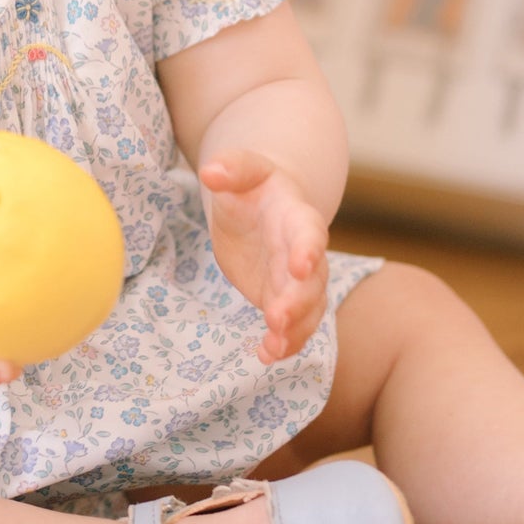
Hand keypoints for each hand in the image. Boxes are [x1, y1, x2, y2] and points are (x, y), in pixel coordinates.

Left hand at [200, 148, 329, 364]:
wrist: (261, 206)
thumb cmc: (252, 186)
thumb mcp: (241, 170)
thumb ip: (231, 168)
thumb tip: (210, 171)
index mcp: (297, 216)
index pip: (309, 233)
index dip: (308, 250)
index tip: (299, 267)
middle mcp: (304, 253)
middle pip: (312, 281)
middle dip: (298, 302)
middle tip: (277, 319)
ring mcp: (296, 281)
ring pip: (309, 310)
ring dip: (295, 331)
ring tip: (274, 348)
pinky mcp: (282, 300)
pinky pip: (293, 326)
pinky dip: (284, 343)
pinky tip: (267, 355)